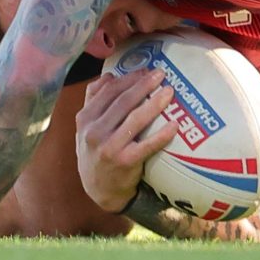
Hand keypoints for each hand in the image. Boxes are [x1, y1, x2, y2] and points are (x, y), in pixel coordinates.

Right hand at [75, 67, 177, 213]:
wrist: (98, 189)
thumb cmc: (96, 151)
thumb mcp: (86, 127)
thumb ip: (94, 100)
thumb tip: (110, 75)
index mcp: (85, 118)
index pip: (108, 91)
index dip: (128, 78)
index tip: (145, 70)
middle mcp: (94, 131)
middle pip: (122, 101)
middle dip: (143, 85)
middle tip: (161, 74)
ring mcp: (108, 147)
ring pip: (135, 119)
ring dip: (154, 104)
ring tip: (169, 93)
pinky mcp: (124, 163)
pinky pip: (146, 146)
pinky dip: (161, 135)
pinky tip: (174, 125)